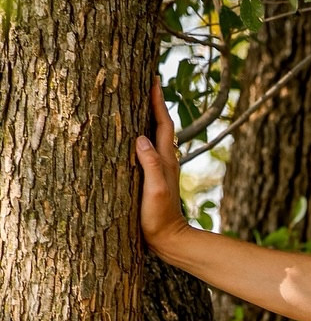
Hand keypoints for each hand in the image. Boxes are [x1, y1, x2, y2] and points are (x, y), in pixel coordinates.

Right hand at [133, 75, 188, 253]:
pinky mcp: (153, 179)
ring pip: (154, 136)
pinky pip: (148, 150)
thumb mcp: (155, 192)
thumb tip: (140, 138)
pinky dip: (141, 136)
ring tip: (136, 100)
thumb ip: (151, 166)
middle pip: (160, 125)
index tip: (154, 78)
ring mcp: (160, 170)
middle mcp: (165, 161)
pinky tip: (132, 135)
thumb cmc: (160, 219)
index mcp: (165, 160)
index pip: (162, 124)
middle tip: (146, 81)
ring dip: (148, 117)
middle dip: (153, 102)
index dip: (158, 101)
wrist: (169, 242)